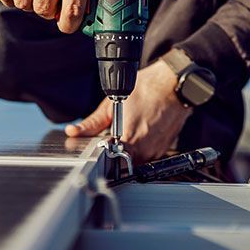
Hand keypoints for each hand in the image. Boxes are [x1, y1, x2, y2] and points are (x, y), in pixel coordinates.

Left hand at [64, 62, 191, 164]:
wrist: (174, 85)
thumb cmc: (147, 89)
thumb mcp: (112, 103)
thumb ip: (92, 123)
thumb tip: (74, 132)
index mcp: (129, 140)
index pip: (110, 163)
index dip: (102, 157)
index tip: (99, 150)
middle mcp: (145, 150)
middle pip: (122, 164)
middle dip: (115, 154)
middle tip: (112, 137)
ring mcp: (156, 151)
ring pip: (135, 161)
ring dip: (129, 151)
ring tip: (129, 131)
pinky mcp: (164, 148)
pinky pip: (148, 155)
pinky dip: (141, 147)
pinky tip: (141, 130)